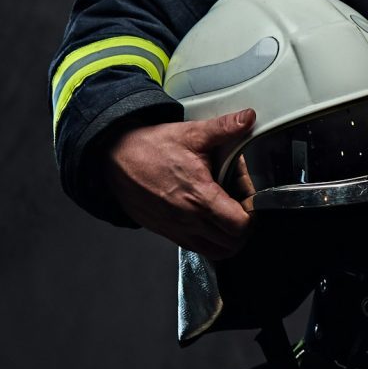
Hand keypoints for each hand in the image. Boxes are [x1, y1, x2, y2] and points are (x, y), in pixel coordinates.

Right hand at [104, 109, 255, 259]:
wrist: (114, 158)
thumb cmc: (151, 147)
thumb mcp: (192, 133)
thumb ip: (224, 128)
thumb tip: (248, 117)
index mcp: (200, 197)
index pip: (241, 225)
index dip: (253, 212)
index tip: (250, 197)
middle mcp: (189, 220)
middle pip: (233, 242)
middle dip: (244, 225)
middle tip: (241, 203)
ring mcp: (176, 230)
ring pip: (216, 251)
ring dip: (227, 237)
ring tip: (227, 213)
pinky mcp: (165, 232)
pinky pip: (196, 247)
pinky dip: (209, 240)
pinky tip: (208, 217)